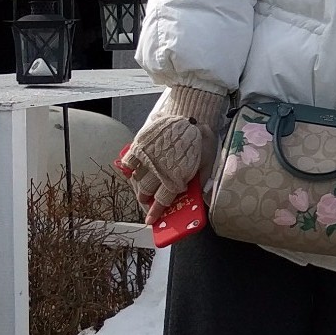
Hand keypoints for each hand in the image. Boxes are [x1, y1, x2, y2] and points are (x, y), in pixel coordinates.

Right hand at [122, 84, 226, 214]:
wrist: (190, 114)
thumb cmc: (201, 139)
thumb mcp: (207, 163)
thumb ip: (201, 182)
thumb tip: (199, 197)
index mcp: (176, 177)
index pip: (162, 201)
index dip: (155, 213)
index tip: (150, 221)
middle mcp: (159, 170)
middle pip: (146, 192)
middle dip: (145, 199)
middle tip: (147, 201)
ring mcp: (147, 158)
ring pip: (137, 180)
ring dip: (138, 187)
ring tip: (142, 188)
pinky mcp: (140, 145)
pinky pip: (128, 162)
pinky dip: (128, 168)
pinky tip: (131, 171)